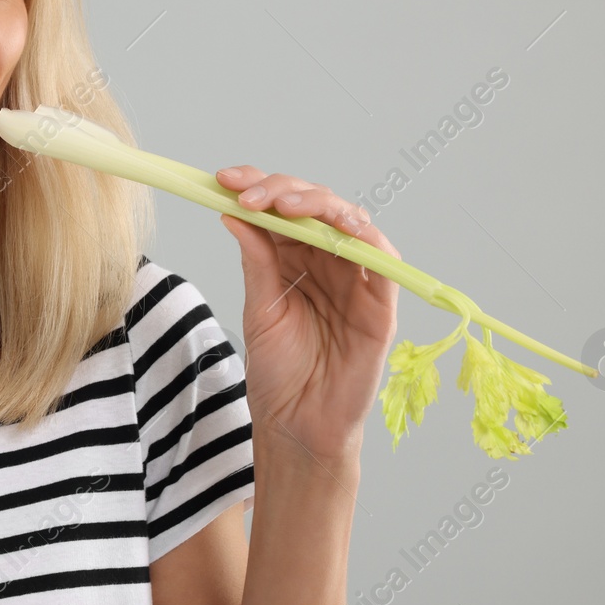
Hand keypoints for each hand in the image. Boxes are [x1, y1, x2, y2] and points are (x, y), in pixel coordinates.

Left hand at [215, 166, 400, 463]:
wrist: (295, 425)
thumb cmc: (279, 372)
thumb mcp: (259, 308)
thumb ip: (256, 260)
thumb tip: (232, 211)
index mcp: (295, 258)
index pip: (282, 208)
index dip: (257, 186)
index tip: (222, 179)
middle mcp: (328, 261)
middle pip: (316, 205)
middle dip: (281, 190)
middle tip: (247, 193)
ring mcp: (356, 280)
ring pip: (349, 221)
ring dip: (318, 205)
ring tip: (282, 205)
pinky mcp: (380, 305)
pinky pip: (382, 261)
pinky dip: (364, 237)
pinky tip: (337, 226)